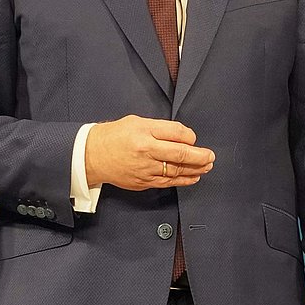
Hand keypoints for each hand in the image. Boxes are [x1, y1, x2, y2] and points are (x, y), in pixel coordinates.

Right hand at [85, 115, 213, 190]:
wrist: (93, 156)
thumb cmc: (115, 136)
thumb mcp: (138, 122)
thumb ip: (161, 128)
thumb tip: (185, 137)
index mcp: (144, 134)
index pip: (176, 135)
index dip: (190, 137)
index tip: (194, 138)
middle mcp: (146, 153)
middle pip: (180, 155)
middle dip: (200, 156)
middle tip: (211, 156)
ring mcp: (145, 170)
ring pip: (176, 171)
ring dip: (195, 169)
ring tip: (207, 166)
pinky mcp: (143, 183)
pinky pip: (167, 182)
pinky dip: (183, 180)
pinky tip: (193, 177)